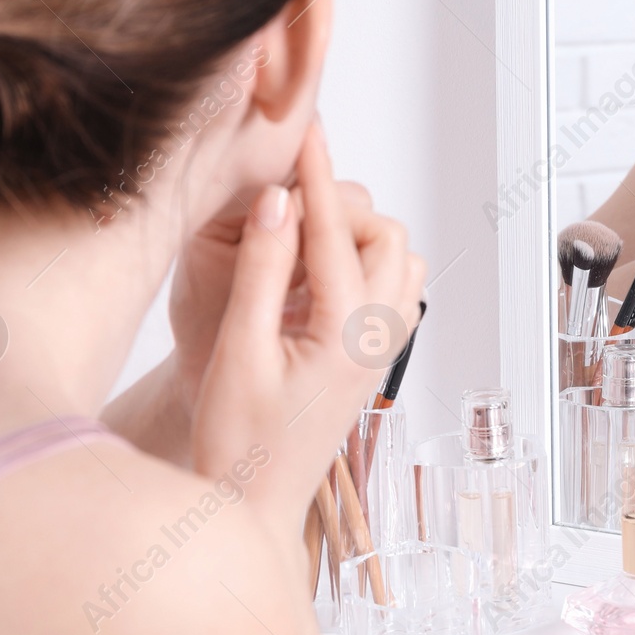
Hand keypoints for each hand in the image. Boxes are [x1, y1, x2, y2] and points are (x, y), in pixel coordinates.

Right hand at [188, 119, 425, 545]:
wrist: (253, 505)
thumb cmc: (237, 443)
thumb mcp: (238, 351)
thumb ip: (261, 272)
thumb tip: (277, 202)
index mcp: (346, 333)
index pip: (335, 231)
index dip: (317, 174)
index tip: (305, 129)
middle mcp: (378, 338)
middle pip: (385, 236)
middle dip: (341, 207)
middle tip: (286, 199)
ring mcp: (382, 350)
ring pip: (397, 262)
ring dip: (357, 235)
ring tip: (299, 236)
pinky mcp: (373, 359)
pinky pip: (391, 291)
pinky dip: (363, 264)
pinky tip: (315, 272)